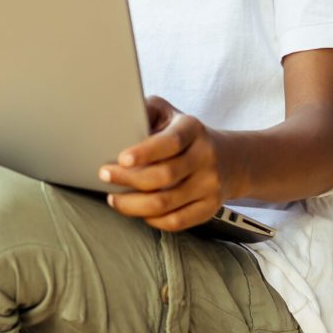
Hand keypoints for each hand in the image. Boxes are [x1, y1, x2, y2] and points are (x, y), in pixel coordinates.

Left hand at [98, 96, 230, 231]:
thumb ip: (145, 110)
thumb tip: (116, 117)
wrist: (228, 158)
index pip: (170, 142)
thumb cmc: (183, 133)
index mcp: (192, 129)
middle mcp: (205, 157)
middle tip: (104, 176)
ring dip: (133, 204)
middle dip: (128, 179)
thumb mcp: (167, 112)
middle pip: (165, 176)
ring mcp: (210, 185)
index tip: (121, 159)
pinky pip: (177, 221)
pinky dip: (152, 220)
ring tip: (113, 198)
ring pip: (167, 203)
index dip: (145, 152)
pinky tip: (137, 211)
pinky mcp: (209, 208)